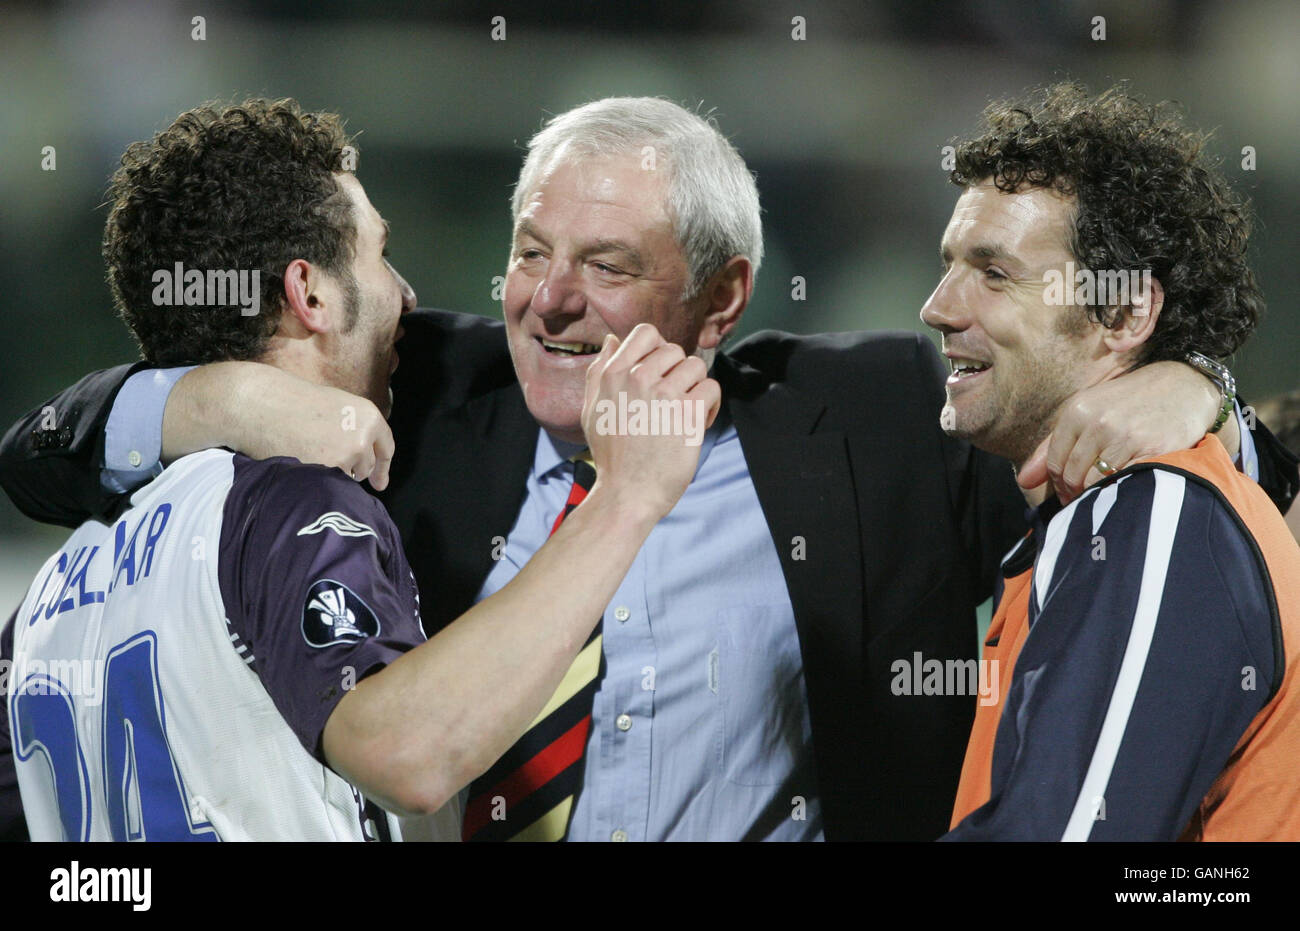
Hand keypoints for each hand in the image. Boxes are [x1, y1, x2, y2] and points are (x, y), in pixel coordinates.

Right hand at [164, 362, 395, 488]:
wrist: (261, 404)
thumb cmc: (294, 402)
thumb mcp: (337, 406)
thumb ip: (356, 428)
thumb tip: (368, 461)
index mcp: (369, 416)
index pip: (386, 448)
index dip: (383, 468)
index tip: (380, 483)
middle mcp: (363, 437)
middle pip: (366, 468)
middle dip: (352, 469)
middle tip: (326, 457)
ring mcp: (346, 456)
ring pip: (346, 478)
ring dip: (333, 474)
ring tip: (309, 453)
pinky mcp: (326, 471)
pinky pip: (329, 485)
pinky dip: (318, 480)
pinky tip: (303, 462)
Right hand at [580, 324, 721, 519]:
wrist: (627, 494)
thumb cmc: (611, 455)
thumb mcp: (592, 409)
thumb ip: (600, 371)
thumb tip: (612, 339)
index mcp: (613, 373)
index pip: (647, 332)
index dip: (658, 349)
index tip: (660, 374)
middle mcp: (638, 378)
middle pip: (675, 350)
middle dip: (678, 374)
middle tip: (671, 403)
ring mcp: (664, 394)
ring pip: (696, 367)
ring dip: (695, 389)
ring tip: (684, 413)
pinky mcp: (687, 414)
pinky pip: (711, 389)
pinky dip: (709, 406)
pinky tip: (697, 424)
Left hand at [1018, 360, 1220, 502]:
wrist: (1183, 387)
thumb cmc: (1130, 403)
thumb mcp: (1088, 413)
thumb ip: (1051, 447)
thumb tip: (1023, 481)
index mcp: (1076, 412)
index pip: (1054, 463)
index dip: (1058, 485)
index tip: (1068, 493)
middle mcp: (1097, 423)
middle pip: (1072, 476)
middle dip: (1075, 494)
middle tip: (1087, 499)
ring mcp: (1124, 436)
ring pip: (1095, 483)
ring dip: (1097, 495)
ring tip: (1105, 495)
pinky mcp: (1151, 449)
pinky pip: (1124, 482)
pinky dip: (1121, 490)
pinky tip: (1126, 487)